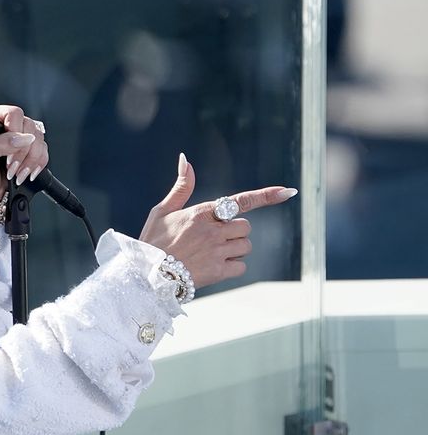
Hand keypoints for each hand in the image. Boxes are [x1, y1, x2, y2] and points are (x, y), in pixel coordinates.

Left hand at [0, 105, 47, 205]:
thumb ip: (0, 145)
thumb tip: (23, 138)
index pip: (13, 113)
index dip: (15, 130)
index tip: (8, 150)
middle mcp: (9, 128)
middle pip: (30, 127)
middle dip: (22, 152)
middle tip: (10, 166)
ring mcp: (21, 140)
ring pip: (39, 140)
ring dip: (30, 161)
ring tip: (16, 173)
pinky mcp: (30, 153)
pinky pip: (44, 153)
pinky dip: (37, 165)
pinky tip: (26, 173)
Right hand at [139, 154, 297, 287]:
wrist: (146, 276)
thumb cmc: (153, 241)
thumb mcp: (162, 211)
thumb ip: (181, 187)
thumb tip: (186, 159)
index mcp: (201, 213)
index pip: (240, 201)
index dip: (267, 196)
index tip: (288, 192)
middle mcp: (212, 230)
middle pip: (245, 227)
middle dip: (234, 232)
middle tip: (213, 239)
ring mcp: (216, 251)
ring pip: (245, 246)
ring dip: (233, 249)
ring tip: (210, 254)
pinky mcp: (218, 271)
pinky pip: (240, 266)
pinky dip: (231, 267)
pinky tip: (213, 267)